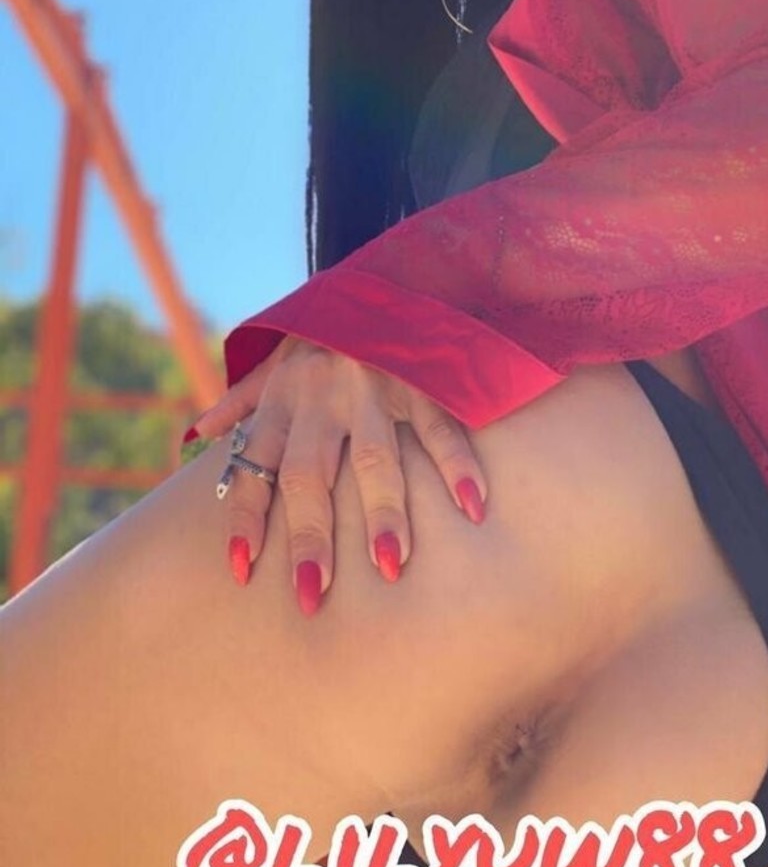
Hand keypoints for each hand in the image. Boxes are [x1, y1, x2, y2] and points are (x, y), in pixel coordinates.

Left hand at [186, 337, 487, 614]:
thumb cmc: (324, 328)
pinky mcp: (422, 377)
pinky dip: (457, 465)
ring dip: (383, 512)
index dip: (245, 518)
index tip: (240, 571)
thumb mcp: (276, 356)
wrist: (383, 270)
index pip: (254, 466)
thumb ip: (240, 399)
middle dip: (310, 537)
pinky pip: (441, 426)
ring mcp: (375, 387)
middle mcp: (322, 396)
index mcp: (283, 398)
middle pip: (308, 475)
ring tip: (391, 565)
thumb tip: (195, 436)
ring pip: (375, 457)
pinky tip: (472, 507)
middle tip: (312, 595)